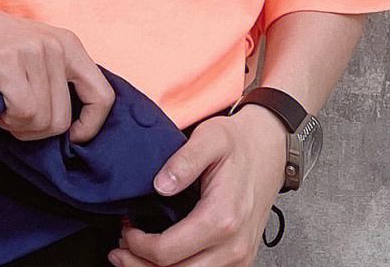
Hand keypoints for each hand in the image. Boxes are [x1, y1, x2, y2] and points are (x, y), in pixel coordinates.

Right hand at [0, 0, 115, 142]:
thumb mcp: (30, 55)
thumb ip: (54, 80)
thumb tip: (76, 130)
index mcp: (68, 43)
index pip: (103, 97)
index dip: (90, 127)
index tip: (68, 137)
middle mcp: (56, 45)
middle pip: (63, 122)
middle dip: (34, 130)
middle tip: (9, 109)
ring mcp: (32, 52)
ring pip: (42, 122)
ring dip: (15, 124)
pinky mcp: (7, 63)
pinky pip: (21, 114)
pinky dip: (3, 118)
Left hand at [107, 104, 287, 265]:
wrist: (269, 149)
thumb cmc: (238, 144)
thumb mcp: (210, 137)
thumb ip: (184, 160)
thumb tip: (160, 186)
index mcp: (222, 218)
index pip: (168, 252)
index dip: (138, 245)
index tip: (126, 226)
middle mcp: (233, 246)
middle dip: (139, 265)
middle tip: (120, 247)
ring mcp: (239, 258)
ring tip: (133, 256)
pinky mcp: (240, 260)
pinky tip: (161, 259)